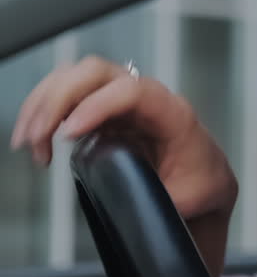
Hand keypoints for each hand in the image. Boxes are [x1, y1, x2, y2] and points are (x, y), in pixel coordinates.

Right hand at [10, 55, 236, 221]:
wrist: (206, 179)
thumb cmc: (202, 183)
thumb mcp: (190, 199)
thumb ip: (162, 199)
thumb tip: (131, 203)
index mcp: (174, 114)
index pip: (134, 91)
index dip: (98, 105)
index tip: (69, 133)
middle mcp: (147, 97)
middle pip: (96, 72)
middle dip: (59, 99)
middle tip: (39, 138)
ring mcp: (123, 100)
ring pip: (76, 77)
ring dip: (44, 104)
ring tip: (30, 143)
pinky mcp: (104, 109)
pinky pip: (68, 94)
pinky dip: (45, 111)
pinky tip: (36, 138)